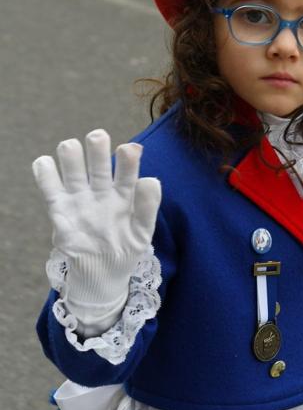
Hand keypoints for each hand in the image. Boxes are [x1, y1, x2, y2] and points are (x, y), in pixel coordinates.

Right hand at [32, 129, 160, 312]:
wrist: (101, 272)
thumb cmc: (126, 249)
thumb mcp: (142, 233)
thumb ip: (147, 207)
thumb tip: (150, 179)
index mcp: (125, 192)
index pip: (127, 170)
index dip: (128, 159)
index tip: (129, 149)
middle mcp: (102, 189)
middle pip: (98, 161)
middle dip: (97, 148)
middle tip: (97, 137)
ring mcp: (80, 197)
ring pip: (73, 167)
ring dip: (71, 154)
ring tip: (70, 147)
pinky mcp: (59, 207)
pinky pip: (49, 186)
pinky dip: (45, 172)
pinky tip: (45, 163)